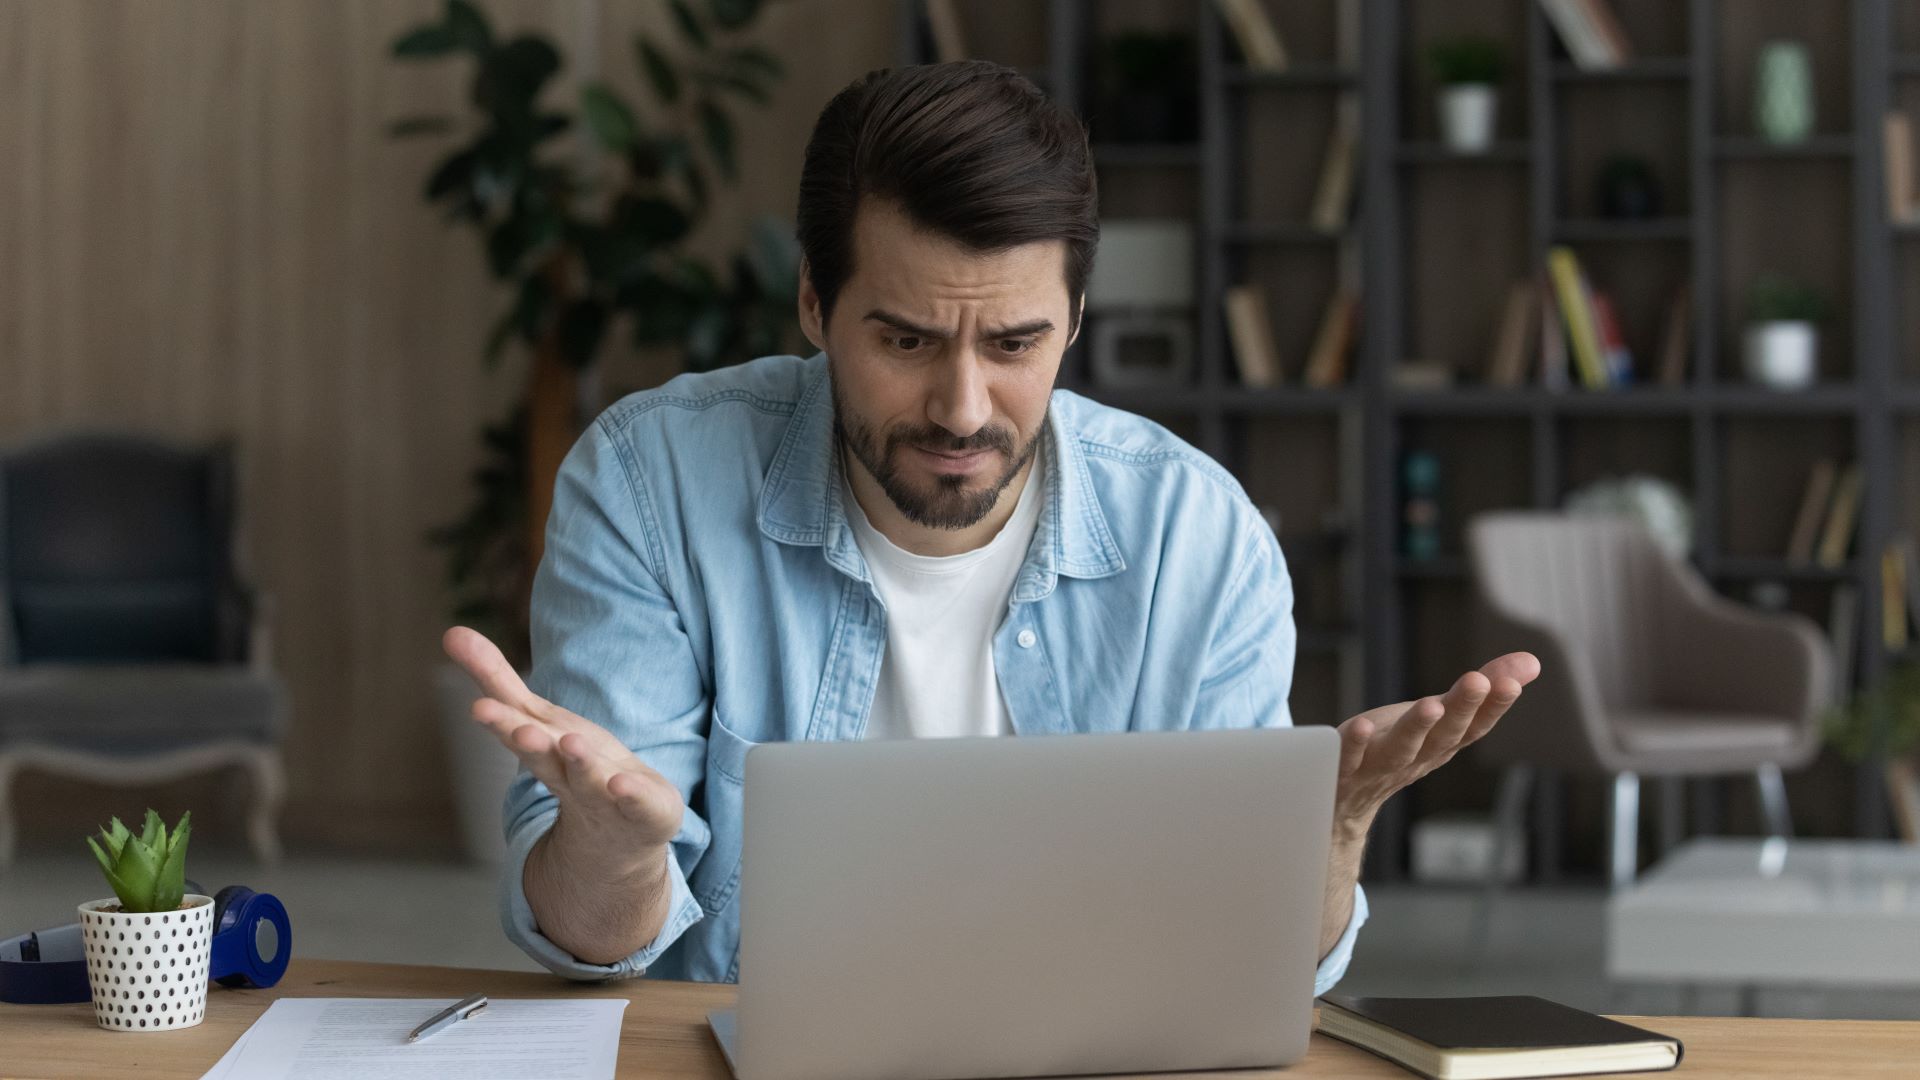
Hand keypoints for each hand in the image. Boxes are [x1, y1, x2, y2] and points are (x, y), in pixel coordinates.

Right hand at [442, 626, 684, 872]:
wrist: (619, 836)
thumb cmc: (573, 767)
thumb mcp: (537, 720)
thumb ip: (497, 679)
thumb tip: (450, 631)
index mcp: (543, 750)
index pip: (518, 732)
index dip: (501, 721)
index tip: (478, 707)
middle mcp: (569, 776)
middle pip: (547, 760)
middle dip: (531, 745)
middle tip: (519, 731)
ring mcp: (606, 797)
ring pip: (590, 781)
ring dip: (580, 764)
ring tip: (571, 743)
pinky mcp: (644, 811)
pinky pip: (639, 804)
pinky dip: (632, 796)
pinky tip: (624, 785)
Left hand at [1331, 652, 1540, 837]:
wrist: (1349, 800)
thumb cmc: (1400, 745)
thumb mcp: (1441, 714)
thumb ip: (1484, 687)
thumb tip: (1532, 661)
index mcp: (1443, 743)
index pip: (1474, 725)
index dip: (1494, 705)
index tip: (1510, 683)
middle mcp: (1417, 756)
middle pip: (1443, 734)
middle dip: (1462, 708)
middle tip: (1478, 681)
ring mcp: (1379, 765)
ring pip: (1401, 749)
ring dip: (1417, 727)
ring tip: (1431, 705)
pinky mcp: (1344, 768)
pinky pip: (1349, 758)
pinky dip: (1356, 744)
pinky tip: (1360, 725)